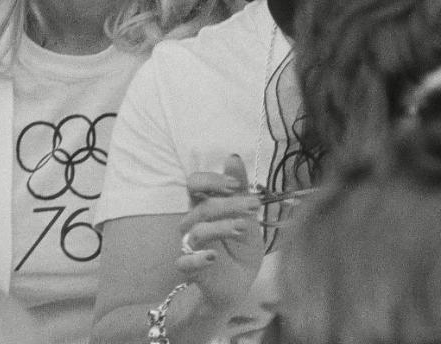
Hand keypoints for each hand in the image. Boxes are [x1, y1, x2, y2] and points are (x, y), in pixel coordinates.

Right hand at [175, 155, 262, 315]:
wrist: (238, 283)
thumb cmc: (239, 247)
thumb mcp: (246, 215)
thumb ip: (239, 188)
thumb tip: (232, 157)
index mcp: (204, 206)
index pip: (195, 183)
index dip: (212, 180)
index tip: (236, 184)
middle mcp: (193, 223)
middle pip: (202, 206)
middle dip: (230, 203)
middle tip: (254, 205)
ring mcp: (190, 246)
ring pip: (198, 230)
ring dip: (221, 227)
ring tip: (242, 228)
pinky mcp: (190, 268)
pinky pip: (185, 261)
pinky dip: (197, 258)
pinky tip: (213, 257)